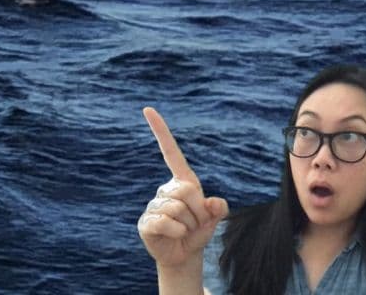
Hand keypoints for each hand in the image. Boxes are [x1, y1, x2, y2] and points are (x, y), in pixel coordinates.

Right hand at [137, 107, 230, 268]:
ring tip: (184, 231)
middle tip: (194, 223)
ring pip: (178, 209)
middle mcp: (164, 190)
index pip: (170, 152)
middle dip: (198, 211)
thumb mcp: (215, 219)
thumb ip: (219, 208)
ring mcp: (153, 205)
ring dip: (189, 225)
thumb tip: (211, 202)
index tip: (148, 109)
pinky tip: (173, 236)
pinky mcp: (146, 222)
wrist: (184, 256)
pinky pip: (167, 223)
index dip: (160, 130)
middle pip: (186, 191)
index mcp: (181, 182)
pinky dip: (177, 233)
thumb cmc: (198, 232)